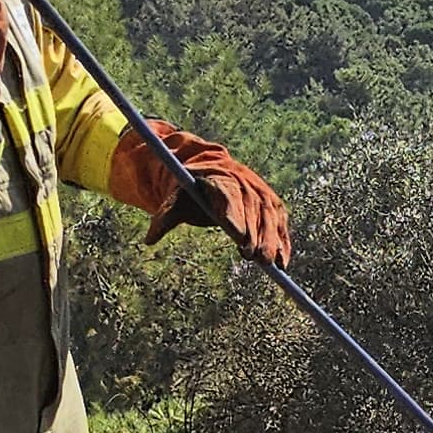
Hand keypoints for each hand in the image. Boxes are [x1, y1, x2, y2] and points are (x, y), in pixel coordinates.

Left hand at [114, 124, 289, 266]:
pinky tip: (283, 262)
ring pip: (270, 216)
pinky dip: (283, 241)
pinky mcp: (272, 202)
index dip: (234, 215)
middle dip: (256, 234)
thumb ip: (165, 218)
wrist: (212, 169)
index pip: (228, 196)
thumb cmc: (193, 189)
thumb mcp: (176, 200)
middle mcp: (244, 182)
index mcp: (219, 178)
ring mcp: (261, 191)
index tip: (237, 235)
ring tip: (271, 263)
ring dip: (272, 240)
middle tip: (256, 258)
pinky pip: (280, 222)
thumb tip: (149, 240)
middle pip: (253, 209)